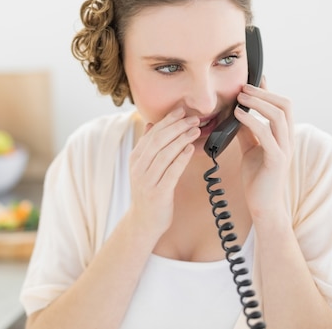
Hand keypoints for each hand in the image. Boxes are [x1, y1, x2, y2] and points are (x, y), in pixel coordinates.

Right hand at [128, 107, 200, 239]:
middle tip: (193, 118)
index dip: (167, 120)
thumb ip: (147, 146)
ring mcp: (147, 180)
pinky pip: (171, 172)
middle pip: (158, 141)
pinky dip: (181, 159)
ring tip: (195, 130)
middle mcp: (139, 167)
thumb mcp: (143, 167)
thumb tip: (151, 124)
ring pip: (165, 154)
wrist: (144, 221)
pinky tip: (190, 149)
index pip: (152, 133)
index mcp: (135, 158)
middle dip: (177, 127)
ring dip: (181, 139)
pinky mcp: (158, 192)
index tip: (182, 110)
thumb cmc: (148, 191)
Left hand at [234, 77, 293, 220]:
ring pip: (279, 116)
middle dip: (264, 92)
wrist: (263, 205)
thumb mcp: (251, 149)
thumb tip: (237, 113)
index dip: (268, 90)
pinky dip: (252, 120)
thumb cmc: (258, 178)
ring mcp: (284, 149)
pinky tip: (238, 115)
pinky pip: (266, 134)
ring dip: (258, 102)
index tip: (253, 78)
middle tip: (243, 86)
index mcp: (283, 135)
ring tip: (240, 97)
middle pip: (285, 105)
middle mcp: (288, 139)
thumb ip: (247, 132)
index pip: (281, 106)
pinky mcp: (277, 159)